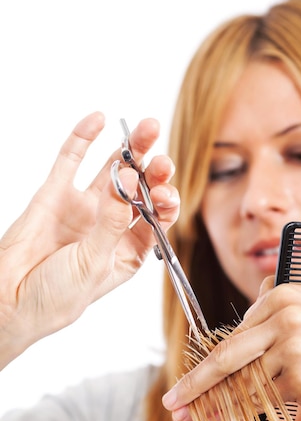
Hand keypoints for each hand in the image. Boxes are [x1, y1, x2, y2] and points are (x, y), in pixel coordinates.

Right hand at [0, 112, 178, 367]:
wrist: (8, 301)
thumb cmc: (58, 296)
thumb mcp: (94, 263)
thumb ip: (112, 223)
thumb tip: (131, 183)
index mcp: (128, 250)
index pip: (156, 217)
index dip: (165, 201)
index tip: (166, 192)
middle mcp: (110, 225)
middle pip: (140, 189)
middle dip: (154, 172)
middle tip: (161, 161)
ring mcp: (84, 207)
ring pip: (113, 170)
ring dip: (131, 148)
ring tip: (148, 128)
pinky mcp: (55, 194)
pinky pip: (71, 160)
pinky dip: (83, 139)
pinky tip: (99, 120)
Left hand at [162, 279, 300, 420]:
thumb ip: (280, 300)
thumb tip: (248, 310)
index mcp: (283, 293)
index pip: (235, 333)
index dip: (210, 360)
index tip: (188, 381)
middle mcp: (285, 315)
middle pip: (227, 356)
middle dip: (195, 384)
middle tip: (172, 403)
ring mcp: (293, 346)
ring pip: (246, 382)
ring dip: (222, 404)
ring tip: (199, 419)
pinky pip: (264, 400)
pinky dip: (248, 413)